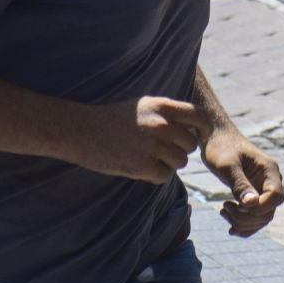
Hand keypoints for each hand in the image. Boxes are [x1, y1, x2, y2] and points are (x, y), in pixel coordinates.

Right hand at [71, 96, 210, 183]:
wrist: (81, 131)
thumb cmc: (111, 118)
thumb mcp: (142, 106)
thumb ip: (167, 115)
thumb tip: (194, 129)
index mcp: (161, 106)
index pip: (199, 117)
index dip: (202, 128)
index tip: (198, 135)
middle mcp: (160, 125)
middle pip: (190, 144)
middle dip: (179, 150)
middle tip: (160, 150)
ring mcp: (152, 146)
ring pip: (179, 162)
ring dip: (167, 164)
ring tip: (147, 158)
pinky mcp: (142, 166)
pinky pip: (164, 176)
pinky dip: (154, 176)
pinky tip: (139, 168)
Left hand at [202, 129, 283, 236]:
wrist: (213, 137)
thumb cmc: (219, 147)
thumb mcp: (226, 165)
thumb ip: (239, 184)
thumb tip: (251, 204)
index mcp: (269, 170)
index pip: (275, 197)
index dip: (259, 207)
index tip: (237, 205)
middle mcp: (270, 180)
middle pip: (268, 211)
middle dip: (247, 217)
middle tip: (224, 208)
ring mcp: (262, 188)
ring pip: (262, 217)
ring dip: (243, 222)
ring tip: (223, 212)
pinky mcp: (253, 194)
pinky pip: (255, 216)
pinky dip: (244, 224)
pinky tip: (229, 224)